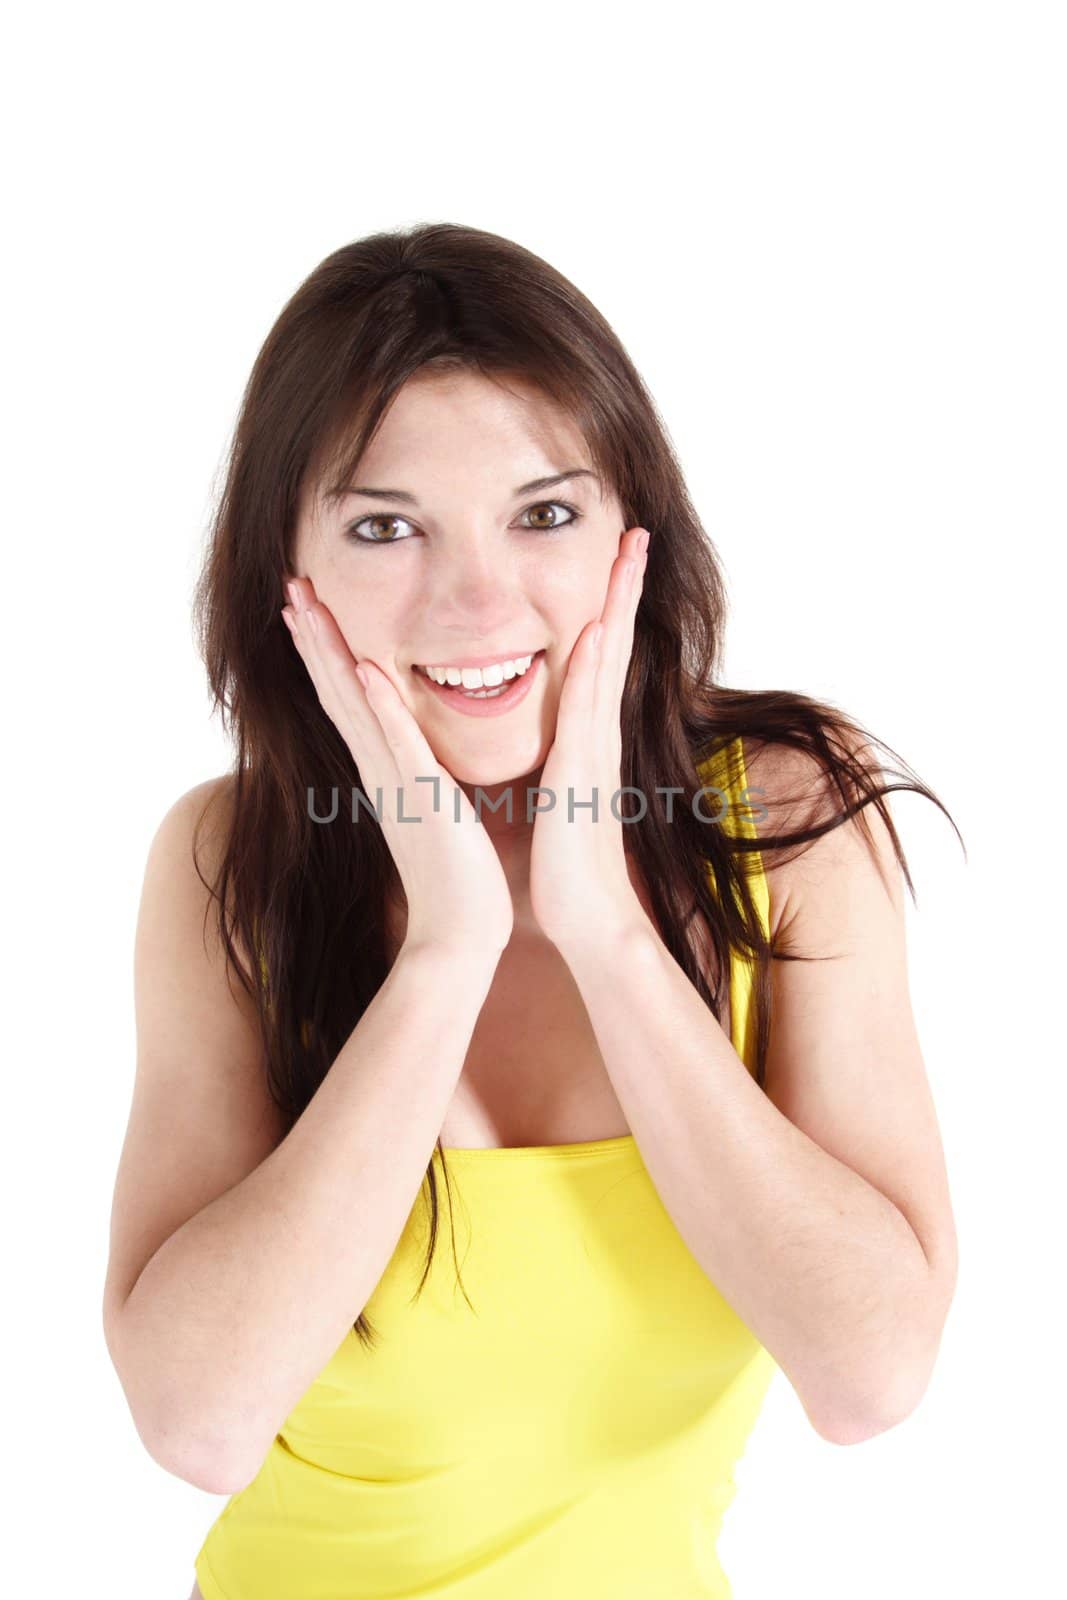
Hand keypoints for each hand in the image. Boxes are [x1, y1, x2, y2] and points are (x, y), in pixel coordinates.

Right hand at [281, 576, 513, 959]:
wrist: (459, 933)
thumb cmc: (457, 878)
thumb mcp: (437, 813)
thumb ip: (422, 780)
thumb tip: (419, 762)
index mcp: (387, 771)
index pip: (350, 700)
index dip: (327, 653)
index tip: (309, 608)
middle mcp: (380, 771)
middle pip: (337, 691)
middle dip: (314, 638)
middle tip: (290, 586)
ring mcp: (395, 782)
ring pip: (355, 705)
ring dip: (329, 655)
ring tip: (305, 607)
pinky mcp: (422, 798)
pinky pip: (397, 742)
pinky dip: (379, 706)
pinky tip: (363, 669)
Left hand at [528, 526, 650, 951]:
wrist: (589, 920)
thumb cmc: (568, 867)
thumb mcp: (559, 800)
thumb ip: (562, 766)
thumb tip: (556, 750)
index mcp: (586, 742)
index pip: (597, 661)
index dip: (608, 609)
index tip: (615, 562)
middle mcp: (598, 737)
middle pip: (613, 645)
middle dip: (625, 587)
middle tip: (636, 533)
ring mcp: (595, 753)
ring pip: (607, 662)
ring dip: (618, 605)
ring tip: (629, 553)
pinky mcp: (582, 776)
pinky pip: (587, 710)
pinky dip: (592, 668)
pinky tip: (595, 629)